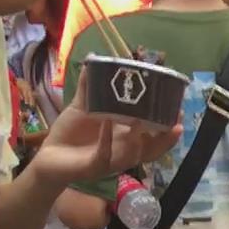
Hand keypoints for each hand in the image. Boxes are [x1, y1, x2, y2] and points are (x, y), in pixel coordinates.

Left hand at [35, 73, 180, 188]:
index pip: (153, 137)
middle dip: (164, 139)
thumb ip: (90, 87)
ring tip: (141, 121)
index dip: (167, 128)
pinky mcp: (95, 167)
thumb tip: (94, 61)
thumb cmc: (70, 134)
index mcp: (125, 139)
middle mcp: (123, 152)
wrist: (50, 157)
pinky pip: (104, 155)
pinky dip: (106, 140)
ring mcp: (111, 161)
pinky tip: (107, 124)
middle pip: (150, 150)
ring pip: (132, 156)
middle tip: (176, 124)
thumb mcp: (82, 107)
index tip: (178, 112)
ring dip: (138, 139)